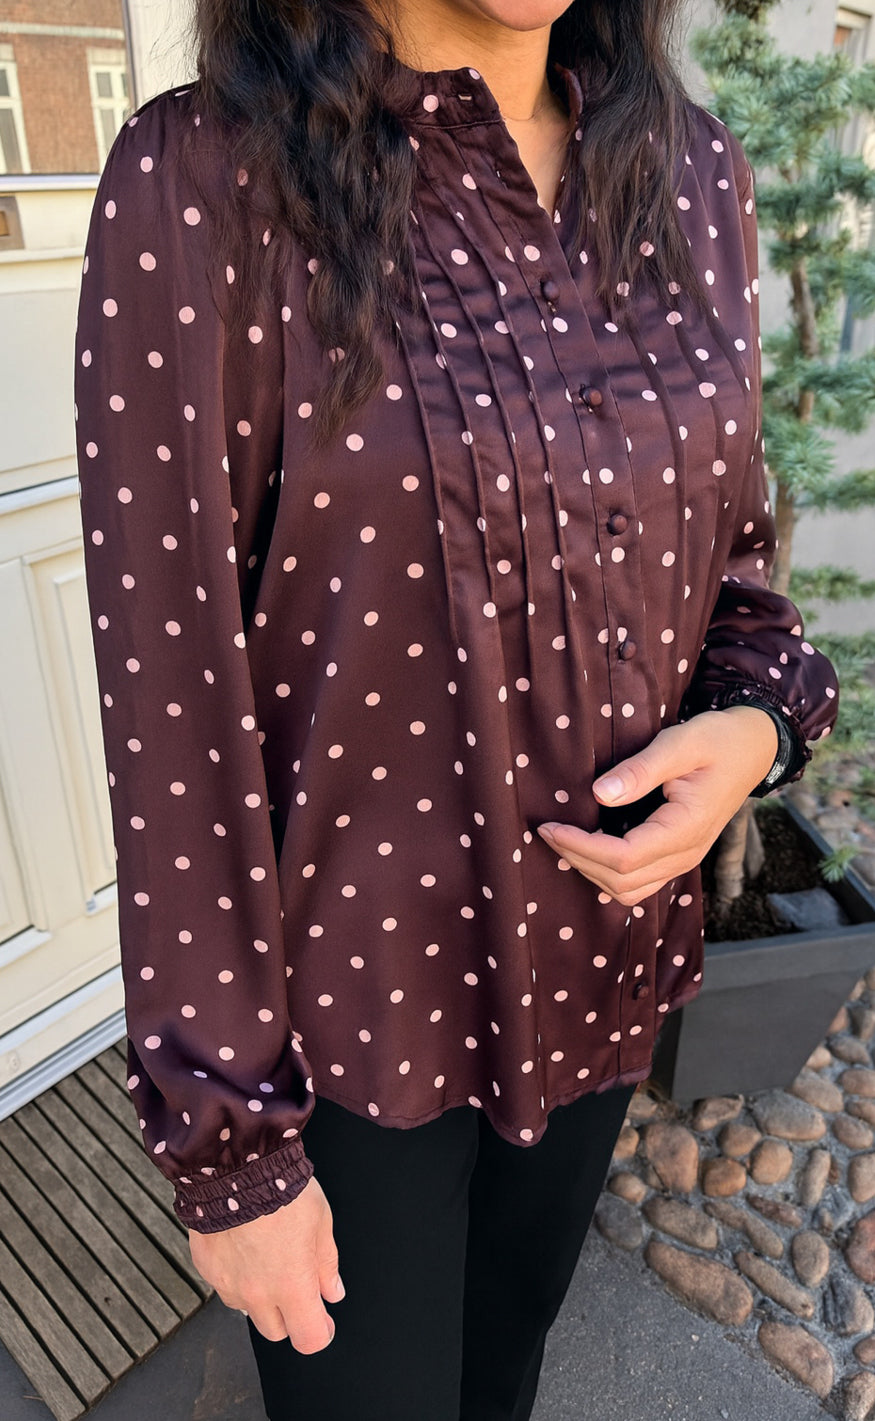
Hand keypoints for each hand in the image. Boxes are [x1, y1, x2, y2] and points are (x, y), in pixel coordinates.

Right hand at [188, 1175, 343, 1352]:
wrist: (234, 1165)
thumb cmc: (281, 1187)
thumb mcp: (320, 1220)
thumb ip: (326, 1263)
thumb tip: (332, 1292)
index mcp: (292, 1285)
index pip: (309, 1338)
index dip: (321, 1332)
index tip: (324, 1320)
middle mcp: (258, 1294)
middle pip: (277, 1331)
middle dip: (290, 1315)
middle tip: (295, 1284)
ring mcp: (229, 1284)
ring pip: (248, 1311)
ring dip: (260, 1297)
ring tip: (267, 1258)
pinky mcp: (207, 1270)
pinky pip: (225, 1287)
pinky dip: (237, 1277)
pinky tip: (244, 1247)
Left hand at [537, 706, 778, 906]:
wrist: (753, 749)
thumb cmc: (719, 740)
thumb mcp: (682, 742)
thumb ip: (642, 769)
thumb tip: (600, 794)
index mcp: (687, 829)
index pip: (623, 858)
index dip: (581, 847)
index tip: (550, 825)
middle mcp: (686, 855)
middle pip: (621, 882)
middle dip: (578, 860)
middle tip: (547, 830)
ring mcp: (683, 860)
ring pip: (628, 891)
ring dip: (591, 871)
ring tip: (563, 840)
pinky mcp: (677, 857)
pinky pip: (638, 882)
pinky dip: (607, 872)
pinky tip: (587, 845)